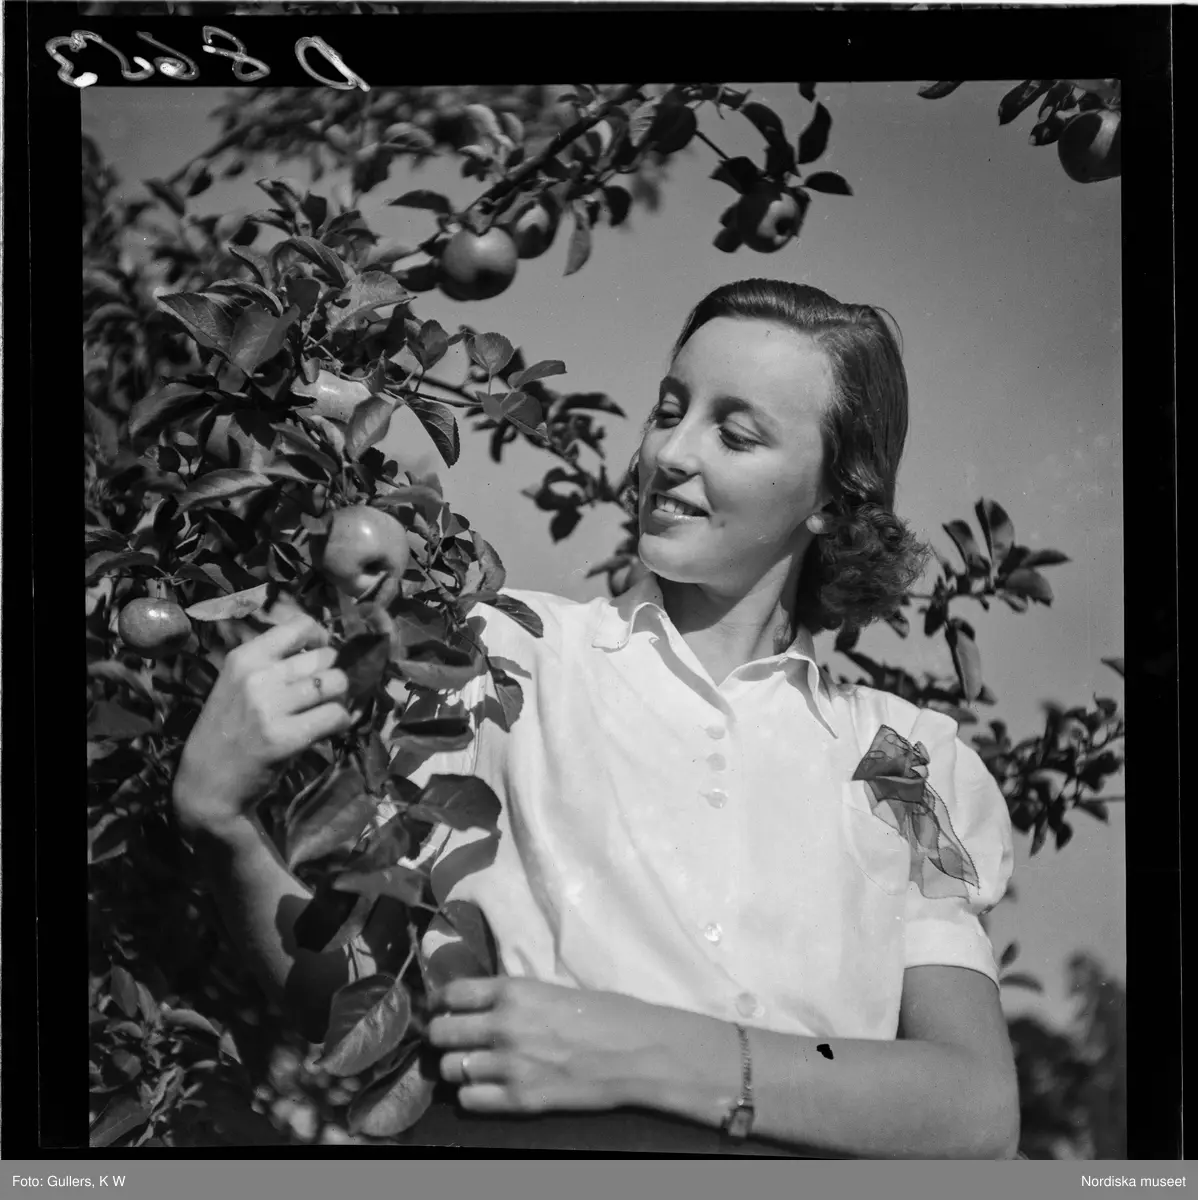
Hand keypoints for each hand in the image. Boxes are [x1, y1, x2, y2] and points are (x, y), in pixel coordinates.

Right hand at [172, 614, 352, 834]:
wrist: (206, 785)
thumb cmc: (226, 733)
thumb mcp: (238, 685)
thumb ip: (273, 664)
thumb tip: (324, 646)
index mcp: (244, 658)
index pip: (299, 626)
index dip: (320, 637)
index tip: (320, 654)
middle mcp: (257, 676)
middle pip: (326, 657)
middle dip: (332, 674)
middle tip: (325, 693)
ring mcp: (271, 707)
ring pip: (336, 683)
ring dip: (340, 698)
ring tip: (328, 710)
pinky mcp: (286, 737)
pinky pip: (336, 716)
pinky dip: (342, 722)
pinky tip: (330, 729)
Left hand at [426, 977, 664, 1114]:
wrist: (636, 1051)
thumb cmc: (605, 1013)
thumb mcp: (552, 989)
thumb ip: (514, 998)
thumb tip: (483, 1005)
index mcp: (513, 990)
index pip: (451, 994)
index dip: (442, 1002)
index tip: (443, 1008)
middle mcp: (503, 1025)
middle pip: (440, 1032)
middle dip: (442, 1035)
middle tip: (453, 1039)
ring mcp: (509, 1064)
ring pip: (450, 1068)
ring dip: (457, 1066)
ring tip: (472, 1065)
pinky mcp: (520, 1099)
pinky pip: (469, 1100)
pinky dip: (472, 1095)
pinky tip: (487, 1088)